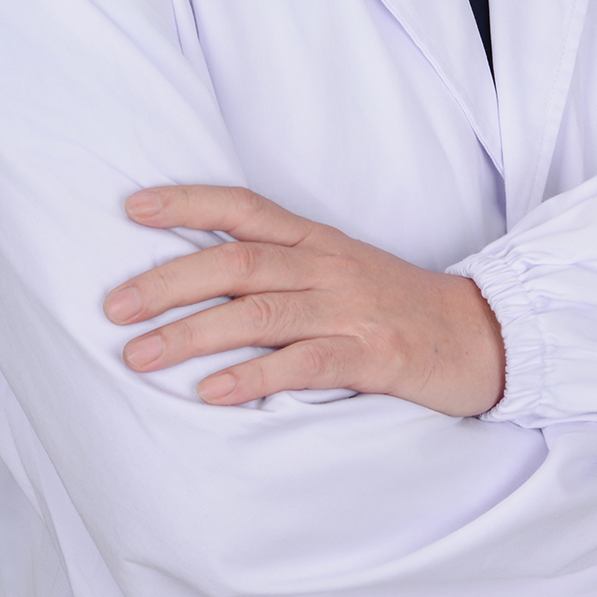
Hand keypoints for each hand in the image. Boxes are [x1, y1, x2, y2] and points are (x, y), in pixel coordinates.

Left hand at [104, 185, 504, 415]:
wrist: (483, 335)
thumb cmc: (399, 307)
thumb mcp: (341, 270)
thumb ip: (282, 269)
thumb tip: (199, 280)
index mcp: (316, 240)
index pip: (243, 208)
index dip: (188, 203)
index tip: (133, 208)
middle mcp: (327, 265)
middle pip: (236, 261)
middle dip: (169, 280)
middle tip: (113, 306)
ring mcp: (350, 308)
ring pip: (259, 312)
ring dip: (193, 334)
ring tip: (140, 356)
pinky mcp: (372, 356)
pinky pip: (304, 362)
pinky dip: (254, 376)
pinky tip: (213, 393)